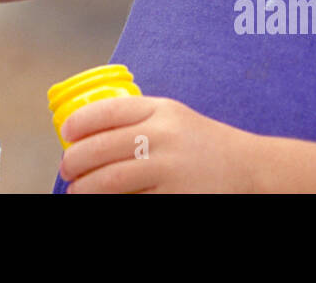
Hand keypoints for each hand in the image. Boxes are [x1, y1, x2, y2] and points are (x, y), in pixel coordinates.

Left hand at [58, 95, 259, 192]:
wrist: (249, 167)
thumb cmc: (201, 143)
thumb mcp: (172, 117)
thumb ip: (137, 118)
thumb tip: (85, 132)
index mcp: (160, 110)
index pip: (107, 111)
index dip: (79, 123)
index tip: (66, 134)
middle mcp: (164, 136)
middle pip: (101, 149)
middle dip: (74, 162)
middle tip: (67, 171)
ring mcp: (171, 169)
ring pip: (110, 180)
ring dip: (85, 189)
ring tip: (77, 192)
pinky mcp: (177, 197)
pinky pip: (133, 203)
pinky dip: (112, 204)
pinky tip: (105, 204)